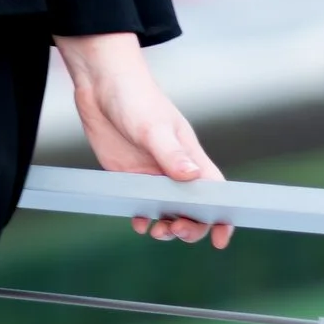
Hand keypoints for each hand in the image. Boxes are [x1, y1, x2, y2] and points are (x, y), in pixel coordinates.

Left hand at [57, 32, 229, 247]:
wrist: (101, 85)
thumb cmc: (135, 97)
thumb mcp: (152, 126)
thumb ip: (171, 153)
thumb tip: (192, 177)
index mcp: (191, 156)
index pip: (215, 192)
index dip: (221, 216)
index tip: (221, 238)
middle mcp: (175, 169)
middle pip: (193, 208)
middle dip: (191, 226)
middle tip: (175, 230)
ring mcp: (153, 174)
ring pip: (169, 210)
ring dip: (168, 227)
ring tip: (157, 232)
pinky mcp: (130, 176)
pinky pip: (142, 204)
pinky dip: (143, 218)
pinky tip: (139, 223)